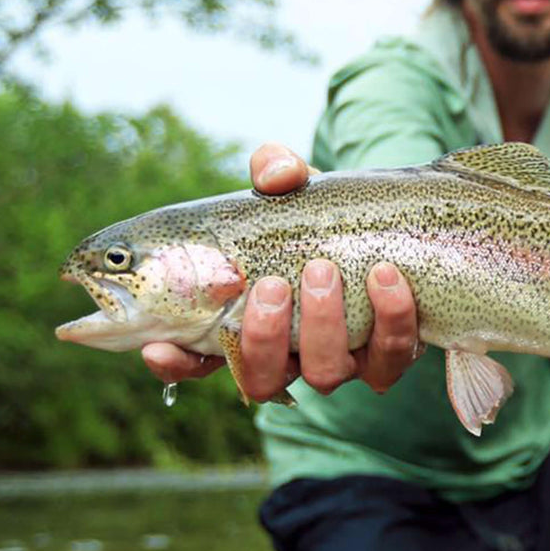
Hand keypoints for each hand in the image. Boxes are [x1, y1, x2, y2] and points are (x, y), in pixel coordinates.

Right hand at [142, 143, 421, 399]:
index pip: (197, 361)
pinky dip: (389, 318)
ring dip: (321, 325)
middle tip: (272, 285)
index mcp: (245, 324)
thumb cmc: (321, 216)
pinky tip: (387, 276)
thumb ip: (275, 171)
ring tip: (323, 269)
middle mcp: (289, 355)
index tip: (159, 346)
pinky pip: (388, 358)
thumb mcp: (294, 189)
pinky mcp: (387, 357)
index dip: (175, 365)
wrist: (390, 227)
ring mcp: (338, 361)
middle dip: (262, 337)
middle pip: (262, 378)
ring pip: (323, 373)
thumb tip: (275, 175)